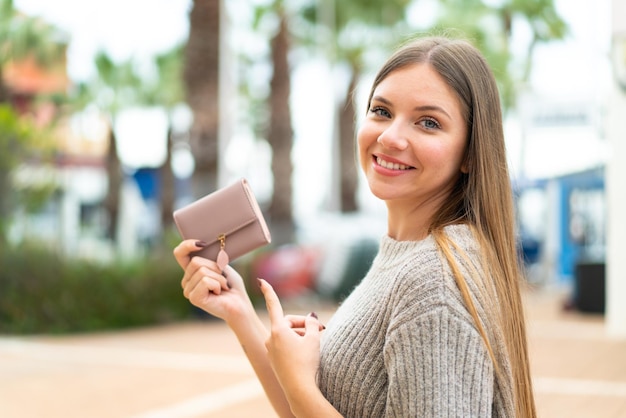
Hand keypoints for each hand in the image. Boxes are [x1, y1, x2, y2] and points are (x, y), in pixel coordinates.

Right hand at [173, 240, 253, 322]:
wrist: (239, 304)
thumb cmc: (231, 285)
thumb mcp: (221, 266)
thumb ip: (209, 258)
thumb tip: (201, 245)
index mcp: (191, 271)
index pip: (180, 254)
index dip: (187, 245)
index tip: (202, 244)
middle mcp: (186, 281)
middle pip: (196, 261)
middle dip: (215, 267)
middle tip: (222, 279)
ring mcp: (188, 290)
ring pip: (202, 271)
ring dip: (219, 278)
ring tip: (222, 287)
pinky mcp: (193, 298)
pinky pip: (205, 281)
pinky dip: (217, 284)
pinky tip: (219, 293)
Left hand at [258, 278, 322, 394]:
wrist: (299, 389)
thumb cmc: (307, 362)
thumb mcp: (314, 339)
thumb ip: (313, 324)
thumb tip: (311, 317)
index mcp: (278, 330)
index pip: (274, 305)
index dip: (269, 291)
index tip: (261, 281)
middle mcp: (271, 338)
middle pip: (287, 322)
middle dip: (302, 324)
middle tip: (319, 331)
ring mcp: (271, 350)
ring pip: (287, 335)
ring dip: (300, 336)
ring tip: (314, 344)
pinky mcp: (274, 360)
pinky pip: (284, 346)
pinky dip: (295, 345)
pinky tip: (306, 353)